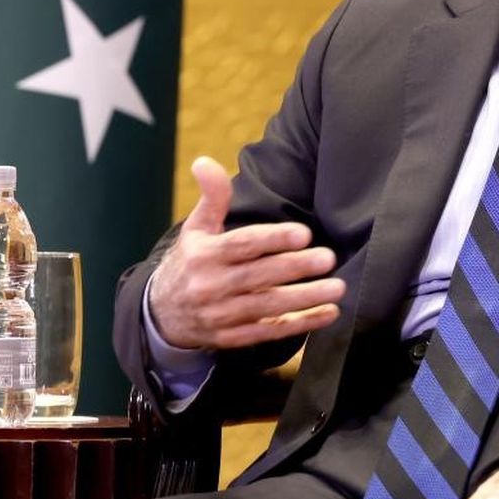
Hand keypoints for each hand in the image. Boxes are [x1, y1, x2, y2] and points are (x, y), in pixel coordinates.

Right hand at [147, 156, 345, 349]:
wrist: (162, 315)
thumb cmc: (191, 262)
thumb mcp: (196, 228)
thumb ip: (212, 197)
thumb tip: (204, 161)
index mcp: (205, 254)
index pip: (242, 245)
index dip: (273, 239)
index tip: (304, 233)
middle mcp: (212, 285)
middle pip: (259, 276)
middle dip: (296, 267)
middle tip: (328, 258)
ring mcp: (222, 315)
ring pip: (267, 306)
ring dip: (305, 299)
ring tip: (337, 288)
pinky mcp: (233, 338)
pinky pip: (270, 332)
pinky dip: (300, 324)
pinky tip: (328, 313)